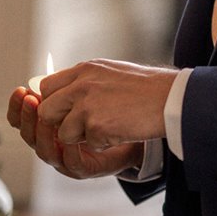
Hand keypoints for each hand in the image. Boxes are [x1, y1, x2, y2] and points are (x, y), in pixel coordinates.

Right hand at [6, 86, 142, 179]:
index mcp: (45, 124)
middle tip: (31, 100)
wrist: (133, 127)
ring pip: (44, 151)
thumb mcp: (80, 93)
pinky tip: (71, 137)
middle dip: (27, 117)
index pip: (20, 118)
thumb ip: (61, 88)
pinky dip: (68, 150)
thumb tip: (40, 78)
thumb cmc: (105, 108)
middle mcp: (51, 143)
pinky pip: (71, 162)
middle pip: (28, 135)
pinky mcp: (84, 168)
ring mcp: (65, 158)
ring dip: (43, 133)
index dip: (16, 106)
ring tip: (47, 116)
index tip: (20, 90)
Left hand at [37, 58, 175, 150]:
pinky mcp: (96, 126)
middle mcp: (80, 85)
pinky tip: (121, 132)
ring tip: (108, 127)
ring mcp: (87, 106)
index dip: (53, 104)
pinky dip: (103, 144)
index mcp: (83, 70)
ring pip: (64, 133)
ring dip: (82, 137)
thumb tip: (61, 95)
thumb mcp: (108, 73)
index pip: (47, 88)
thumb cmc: (144, 87)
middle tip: (81, 127)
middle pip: (47, 111)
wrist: (170, 98)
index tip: (65, 113)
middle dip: (59, 124)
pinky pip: (89, 145)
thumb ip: (83, 81)